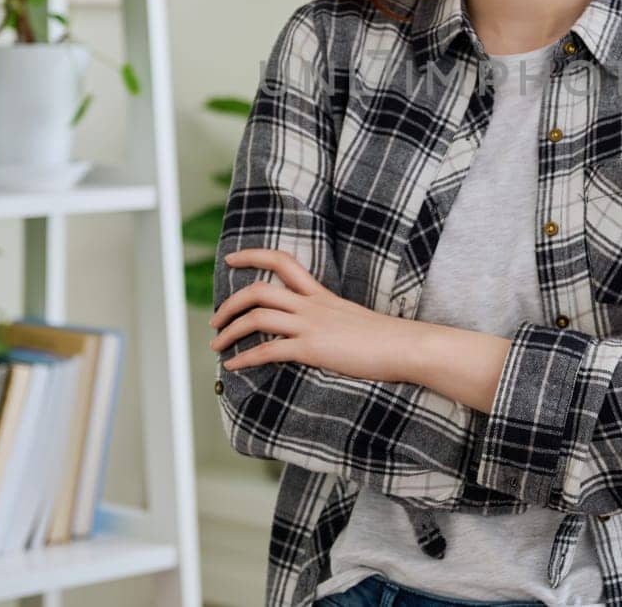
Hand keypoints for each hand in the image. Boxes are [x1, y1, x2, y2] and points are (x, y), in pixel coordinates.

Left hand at [210, 248, 411, 382]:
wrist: (406, 346)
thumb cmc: (386, 338)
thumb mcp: (353, 319)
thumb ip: (331, 319)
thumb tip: (318, 331)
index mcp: (321, 295)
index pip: (283, 262)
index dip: (254, 255)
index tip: (233, 257)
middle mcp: (312, 305)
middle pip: (259, 290)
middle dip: (230, 303)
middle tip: (215, 319)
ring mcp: (312, 325)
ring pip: (257, 317)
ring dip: (229, 331)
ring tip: (217, 345)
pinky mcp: (313, 348)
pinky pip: (269, 351)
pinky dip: (244, 357)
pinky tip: (232, 366)